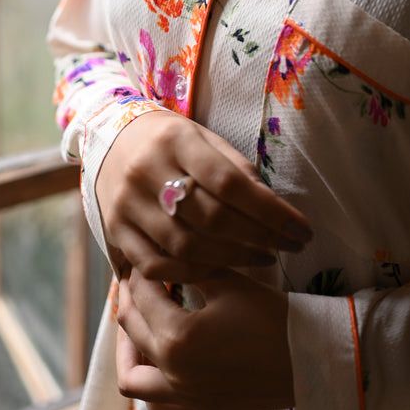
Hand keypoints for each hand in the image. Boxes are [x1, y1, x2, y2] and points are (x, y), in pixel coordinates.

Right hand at [96, 111, 311, 282]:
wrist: (109, 139)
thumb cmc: (169, 140)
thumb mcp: (203, 137)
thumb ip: (235, 168)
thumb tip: (273, 205)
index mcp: (175, 140)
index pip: (229, 183)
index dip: (270, 211)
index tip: (300, 228)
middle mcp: (146, 171)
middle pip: (210, 218)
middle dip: (258, 238)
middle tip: (288, 247)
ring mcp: (127, 205)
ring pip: (185, 246)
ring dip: (233, 259)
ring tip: (263, 258)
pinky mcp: (115, 231)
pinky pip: (156, 265)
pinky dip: (192, 273)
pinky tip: (220, 269)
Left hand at [115, 267, 293, 409]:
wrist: (308, 360)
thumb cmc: (271, 316)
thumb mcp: (227, 282)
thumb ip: (188, 269)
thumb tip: (162, 255)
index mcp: (177, 336)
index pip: (142, 295)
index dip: (139, 271)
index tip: (142, 256)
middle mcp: (172, 372)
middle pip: (131, 329)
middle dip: (130, 298)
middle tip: (139, 280)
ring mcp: (183, 398)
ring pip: (132, 379)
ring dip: (128, 349)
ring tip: (139, 326)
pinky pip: (157, 408)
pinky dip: (149, 388)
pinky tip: (159, 364)